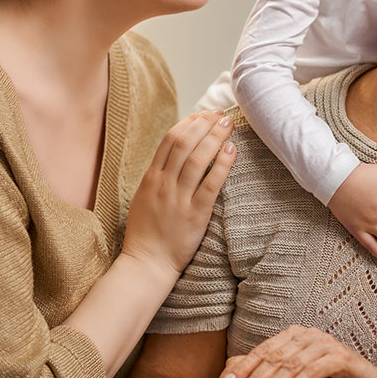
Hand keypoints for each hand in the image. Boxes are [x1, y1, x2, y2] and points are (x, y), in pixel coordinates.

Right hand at [122, 110, 235, 276]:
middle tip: (220, 114)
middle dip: (205, 123)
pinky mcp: (195, 214)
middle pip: (185, 142)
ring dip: (216, 137)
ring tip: (229, 125)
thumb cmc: (147, 233)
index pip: (170, 139)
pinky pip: (211, 183)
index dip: (189, 122)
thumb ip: (158, 177)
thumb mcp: (144, 198)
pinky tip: (232, 150)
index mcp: (150, 178)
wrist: (146, 263)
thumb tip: (176, 156)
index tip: (204, 114)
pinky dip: (223, 164)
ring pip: (198, 158)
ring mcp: (179, 198)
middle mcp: (164, 184)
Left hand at [220, 325, 376, 377]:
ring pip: (292, 364)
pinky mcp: (341, 357)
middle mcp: (309, 335)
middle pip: (275, 357)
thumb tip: (241, 377)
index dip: (245, 366)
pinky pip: (314, 370)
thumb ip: (275, 377)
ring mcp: (326, 344)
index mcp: (296, 336)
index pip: (264, 349)